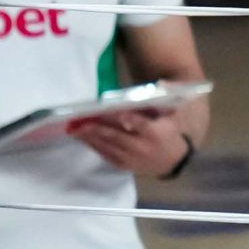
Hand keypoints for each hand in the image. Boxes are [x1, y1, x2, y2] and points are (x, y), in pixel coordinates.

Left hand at [70, 108, 192, 177]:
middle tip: (80, 120)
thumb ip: (165, 100)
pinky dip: (93, 145)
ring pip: (108, 146)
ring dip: (90, 137)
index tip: (117, 113)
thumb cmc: (171, 134)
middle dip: (98, 128)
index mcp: (156, 133)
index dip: (130, 119)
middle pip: (117, 136)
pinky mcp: (124, 165)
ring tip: (74, 128)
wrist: (174, 162)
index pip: (141, 125)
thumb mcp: (174, 116)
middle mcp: (142, 147)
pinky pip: (105, 155)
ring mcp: (132, 158)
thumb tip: (161, 83)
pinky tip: (82, 137)